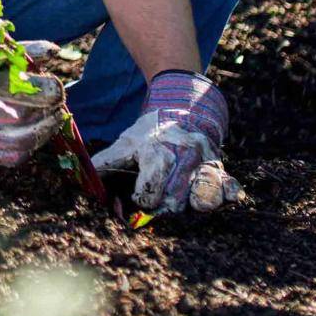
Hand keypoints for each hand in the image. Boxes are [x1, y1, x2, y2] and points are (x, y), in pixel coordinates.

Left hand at [90, 69, 242, 214]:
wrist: (183, 107)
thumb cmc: (151, 132)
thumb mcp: (126, 142)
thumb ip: (106, 162)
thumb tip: (86, 179)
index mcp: (155, 155)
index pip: (148, 194)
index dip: (140, 201)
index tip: (136, 198)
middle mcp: (181, 159)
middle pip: (174, 203)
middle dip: (163, 208)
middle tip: (157, 202)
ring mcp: (202, 163)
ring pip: (204, 197)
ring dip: (193, 206)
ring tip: (184, 204)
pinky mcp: (218, 166)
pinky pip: (229, 183)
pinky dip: (228, 193)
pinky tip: (227, 198)